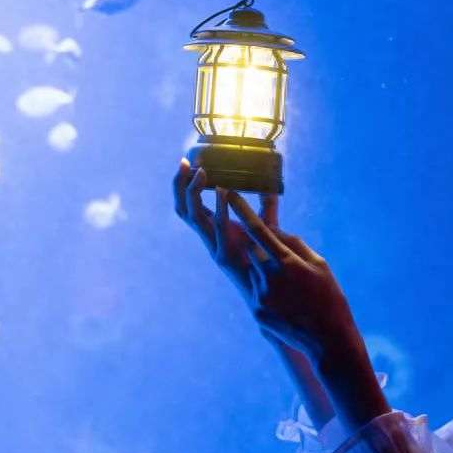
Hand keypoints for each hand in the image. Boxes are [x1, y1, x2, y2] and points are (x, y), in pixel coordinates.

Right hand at [173, 158, 281, 300]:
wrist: (274, 291)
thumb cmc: (270, 259)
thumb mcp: (266, 227)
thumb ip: (266, 207)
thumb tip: (271, 185)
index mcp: (214, 228)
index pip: (190, 204)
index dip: (183, 184)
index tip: (186, 161)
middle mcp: (209, 237)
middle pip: (183, 208)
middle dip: (179, 185)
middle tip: (184, 163)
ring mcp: (214, 246)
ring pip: (192, 216)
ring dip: (193, 193)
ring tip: (201, 172)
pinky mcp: (225, 255)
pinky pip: (216, 228)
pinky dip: (217, 208)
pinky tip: (222, 191)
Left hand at [219, 185, 360, 365]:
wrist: (328, 339)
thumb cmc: (329, 298)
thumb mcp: (319, 265)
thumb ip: (294, 244)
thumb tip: (274, 231)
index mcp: (286, 261)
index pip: (258, 230)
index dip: (242, 211)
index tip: (230, 194)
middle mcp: (269, 276)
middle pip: (256, 251)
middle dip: (263, 250)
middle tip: (282, 260)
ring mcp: (261, 295)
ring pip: (257, 272)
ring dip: (268, 274)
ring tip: (293, 290)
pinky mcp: (257, 310)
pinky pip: (259, 291)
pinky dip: (270, 292)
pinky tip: (289, 305)